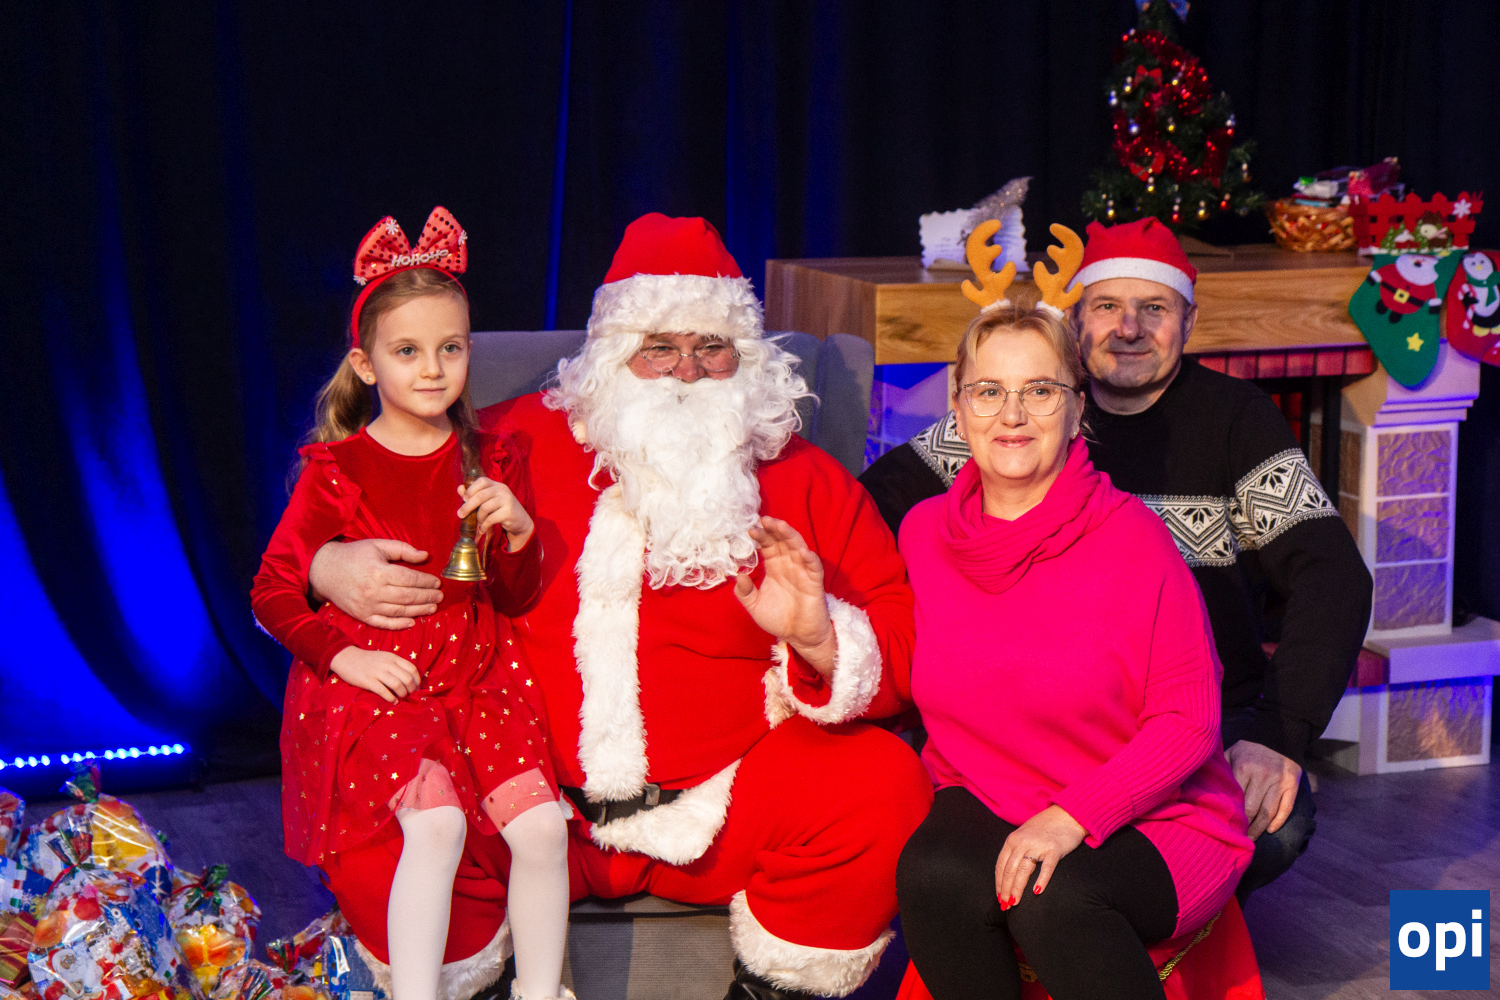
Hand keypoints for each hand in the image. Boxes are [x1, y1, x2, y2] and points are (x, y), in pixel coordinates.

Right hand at [309, 539, 442, 629]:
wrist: (324, 570)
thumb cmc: (354, 555)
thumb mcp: (378, 545)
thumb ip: (402, 549)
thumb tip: (425, 556)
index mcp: (379, 572)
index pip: (410, 579)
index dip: (426, 582)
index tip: (437, 583)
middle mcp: (373, 591)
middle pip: (407, 597)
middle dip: (427, 597)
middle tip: (440, 597)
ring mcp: (367, 606)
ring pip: (399, 612)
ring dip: (418, 611)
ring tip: (433, 608)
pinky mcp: (361, 616)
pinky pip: (384, 623)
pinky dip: (399, 625)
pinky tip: (412, 622)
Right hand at [329, 647, 421, 703]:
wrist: (346, 657)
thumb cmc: (367, 660)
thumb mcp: (384, 657)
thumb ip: (396, 665)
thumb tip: (410, 679)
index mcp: (393, 657)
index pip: (412, 669)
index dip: (417, 680)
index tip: (417, 687)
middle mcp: (387, 664)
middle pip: (407, 678)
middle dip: (411, 689)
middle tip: (410, 695)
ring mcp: (377, 672)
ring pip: (397, 685)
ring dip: (402, 694)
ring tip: (401, 698)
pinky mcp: (367, 681)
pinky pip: (383, 691)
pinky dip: (390, 698)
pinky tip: (393, 701)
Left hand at [456, 478, 533, 551]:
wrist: (520, 521)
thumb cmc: (501, 510)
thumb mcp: (489, 500)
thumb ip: (474, 495)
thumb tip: (459, 488)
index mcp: (496, 485)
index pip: (482, 481)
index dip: (471, 489)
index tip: (464, 499)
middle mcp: (502, 490)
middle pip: (480, 495)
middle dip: (468, 506)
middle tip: (460, 515)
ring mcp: (507, 500)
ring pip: (485, 507)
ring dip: (478, 518)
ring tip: (479, 523)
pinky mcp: (509, 512)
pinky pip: (491, 518)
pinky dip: (484, 525)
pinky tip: (483, 529)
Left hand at [734, 517, 835, 678]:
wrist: (798, 637)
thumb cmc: (778, 619)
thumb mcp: (755, 606)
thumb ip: (744, 592)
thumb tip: (738, 575)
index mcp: (775, 567)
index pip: (768, 545)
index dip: (761, 537)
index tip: (751, 530)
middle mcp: (789, 565)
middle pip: (783, 541)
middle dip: (774, 529)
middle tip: (764, 520)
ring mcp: (802, 571)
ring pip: (798, 547)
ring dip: (790, 536)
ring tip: (780, 526)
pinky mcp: (815, 582)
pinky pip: (814, 566)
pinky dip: (810, 558)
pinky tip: (802, 551)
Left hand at [994, 805, 1086, 908]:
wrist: (1067, 814)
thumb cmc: (1044, 827)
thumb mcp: (1024, 835)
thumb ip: (1015, 850)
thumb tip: (1008, 874)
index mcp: (1012, 839)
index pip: (1001, 865)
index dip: (999, 883)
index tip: (999, 896)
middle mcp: (1022, 842)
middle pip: (1010, 870)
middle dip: (1006, 889)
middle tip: (1005, 905)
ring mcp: (1038, 845)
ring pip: (1023, 871)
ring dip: (1017, 888)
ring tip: (1015, 902)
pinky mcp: (1054, 849)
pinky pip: (1046, 867)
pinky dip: (1041, 880)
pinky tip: (1037, 892)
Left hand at [1226, 740, 1300, 838]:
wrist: (1277, 736)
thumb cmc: (1248, 750)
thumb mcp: (1231, 753)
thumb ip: (1222, 769)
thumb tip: (1205, 786)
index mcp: (1244, 768)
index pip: (1237, 799)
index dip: (1232, 816)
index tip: (1226, 828)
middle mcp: (1263, 776)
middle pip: (1253, 810)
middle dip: (1246, 827)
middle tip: (1239, 839)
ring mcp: (1279, 781)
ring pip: (1269, 812)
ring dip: (1260, 829)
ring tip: (1252, 839)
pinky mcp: (1292, 785)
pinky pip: (1286, 808)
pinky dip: (1279, 822)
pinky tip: (1270, 830)